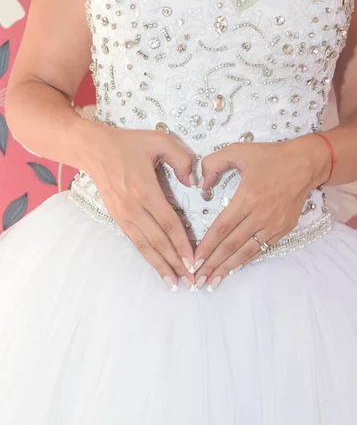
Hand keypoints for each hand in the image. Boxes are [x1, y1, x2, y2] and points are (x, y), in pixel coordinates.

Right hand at [85, 126, 197, 290]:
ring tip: (175, 283)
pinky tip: (157, 266)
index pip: (168, 223)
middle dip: (175, 263)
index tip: (194, 261)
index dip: (182, 244)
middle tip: (191, 281)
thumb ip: (181, 158)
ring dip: (160, 266)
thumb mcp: (159, 140)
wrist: (94, 149)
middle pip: (158, 241)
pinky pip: (135, 241)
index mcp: (145, 190)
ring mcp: (123, 215)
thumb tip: (193, 182)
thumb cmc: (129, 143)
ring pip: (144, 246)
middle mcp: (133, 208)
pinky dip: (147, 256)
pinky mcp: (117, 218)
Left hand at [193, 135, 329, 290]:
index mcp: (248, 197)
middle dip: (213, 264)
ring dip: (228, 268)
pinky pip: (261, 248)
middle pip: (232, 245)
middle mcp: (260, 215)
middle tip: (197, 280)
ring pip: (246, 251)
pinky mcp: (284, 228)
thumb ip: (213, 165)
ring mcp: (274, 224)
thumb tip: (200, 186)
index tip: (194, 260)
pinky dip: (246, 260)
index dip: (207, 246)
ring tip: (212, 282)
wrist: (306, 163)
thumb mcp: (238, 150)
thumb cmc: (270, 156)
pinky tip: (234, 268)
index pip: (222, 228)